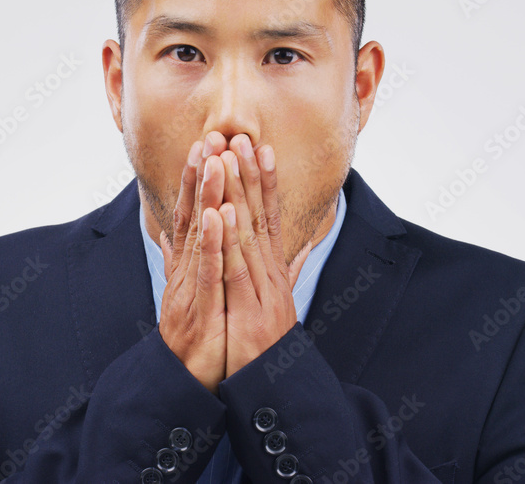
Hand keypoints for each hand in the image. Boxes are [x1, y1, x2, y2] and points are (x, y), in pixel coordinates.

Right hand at [157, 133, 229, 393]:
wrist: (188, 381)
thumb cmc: (195, 337)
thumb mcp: (193, 292)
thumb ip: (189, 261)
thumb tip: (177, 236)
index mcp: (190, 264)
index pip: (194, 213)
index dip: (199, 179)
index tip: (208, 145)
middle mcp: (186, 269)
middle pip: (193, 214)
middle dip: (201, 176)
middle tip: (208, 138)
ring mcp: (190, 286)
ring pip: (198, 235)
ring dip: (205, 196)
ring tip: (214, 162)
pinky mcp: (198, 307)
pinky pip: (206, 271)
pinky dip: (211, 243)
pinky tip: (214, 217)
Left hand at [218, 133, 312, 378]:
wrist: (270, 388)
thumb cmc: (267, 346)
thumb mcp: (278, 301)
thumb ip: (289, 269)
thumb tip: (305, 243)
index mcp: (272, 270)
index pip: (268, 217)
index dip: (264, 181)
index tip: (258, 147)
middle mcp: (271, 274)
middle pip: (259, 216)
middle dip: (249, 174)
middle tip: (241, 135)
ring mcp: (261, 290)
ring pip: (247, 232)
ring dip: (237, 192)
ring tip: (227, 157)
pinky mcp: (248, 310)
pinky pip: (234, 269)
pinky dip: (227, 239)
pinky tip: (219, 212)